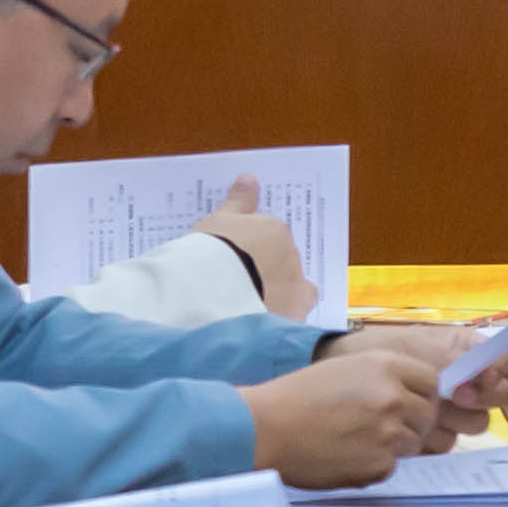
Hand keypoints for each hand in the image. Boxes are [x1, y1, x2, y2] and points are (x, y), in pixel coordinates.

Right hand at [203, 182, 314, 320]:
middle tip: (244, 283)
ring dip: (279, 299)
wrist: (212, 296)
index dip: (256, 247)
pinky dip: (277, 323)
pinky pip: (288, 322)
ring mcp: (294, 294)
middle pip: (285, 263)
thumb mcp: (218, 221)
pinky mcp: (289, 323)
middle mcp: (292, 261)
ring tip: (250, 309)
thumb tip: (249, 178)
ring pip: (295, 295)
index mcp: (277, 232)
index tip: (240, 256)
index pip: (273, 236)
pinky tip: (258, 328)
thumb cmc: (212, 251)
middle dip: (270, 272)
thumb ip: (238, 202)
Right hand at [244, 329, 476, 489]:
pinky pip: (391, 468)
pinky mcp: (378, 465)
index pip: (431, 382)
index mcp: (386, 366)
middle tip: (381, 429)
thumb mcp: (346, 369)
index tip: (408, 404)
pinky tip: (346, 458)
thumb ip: (383, 379)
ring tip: (357, 443)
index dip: (420, 395)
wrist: (264, 428)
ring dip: (393, 447)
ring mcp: (388, 433)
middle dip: (411, 424)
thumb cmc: (297, 396)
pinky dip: (373, 467)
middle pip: (428, 416)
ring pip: (413, 445)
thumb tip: (413, 396)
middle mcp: (393, 397)